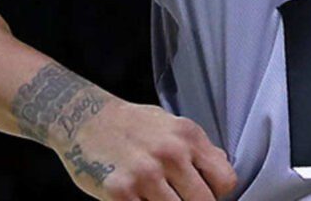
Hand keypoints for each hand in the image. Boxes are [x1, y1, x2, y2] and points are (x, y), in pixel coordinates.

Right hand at [53, 100, 237, 200]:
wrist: (84, 118)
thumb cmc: (131, 124)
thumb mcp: (172, 125)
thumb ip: (199, 148)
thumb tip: (223, 166)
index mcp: (188, 137)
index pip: (225, 180)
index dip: (217, 192)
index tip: (204, 192)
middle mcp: (170, 154)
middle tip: (178, 197)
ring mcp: (145, 175)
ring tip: (157, 195)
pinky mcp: (120, 192)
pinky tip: (140, 198)